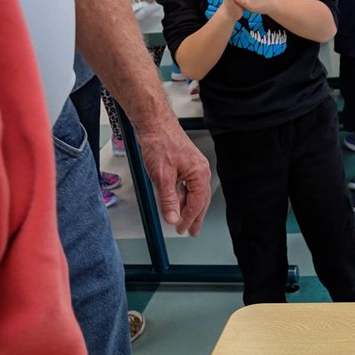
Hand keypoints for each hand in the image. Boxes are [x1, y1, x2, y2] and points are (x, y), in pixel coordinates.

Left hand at [137, 114, 211, 233]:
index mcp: (199, 174)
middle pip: (200, 201)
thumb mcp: (162, 176)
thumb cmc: (160, 143)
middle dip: (194, 218)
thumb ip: (168, 200)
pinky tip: (178, 203)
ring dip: (189, 208)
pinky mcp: (187, 164)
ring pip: (194, 194)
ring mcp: (194, 167)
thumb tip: (173, 218)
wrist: (154, 123)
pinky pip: (188, 186)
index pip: (196, 204)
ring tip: (184, 221)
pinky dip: (184, 197)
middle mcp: (200, 171)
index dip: (188, 219)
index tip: (180, 229)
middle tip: (191, 232)